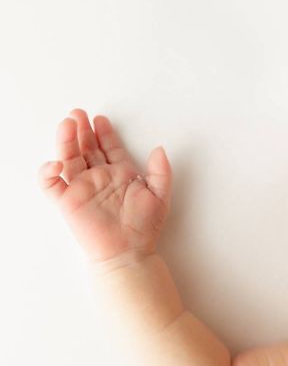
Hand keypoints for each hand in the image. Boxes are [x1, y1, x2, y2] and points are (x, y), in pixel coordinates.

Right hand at [38, 108, 172, 264]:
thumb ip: (161, 171)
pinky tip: (56, 162)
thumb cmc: (145, 227)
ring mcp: (82, 188)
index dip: (105, 133)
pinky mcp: (68, 202)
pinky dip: (48, 172)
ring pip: (69, 159)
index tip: (102, 119)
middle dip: (82, 130)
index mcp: (120, 174)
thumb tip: (160, 148)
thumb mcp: (160, 195)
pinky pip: (51, 185)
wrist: (130, 252)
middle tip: (79, 114)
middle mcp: (99, 178)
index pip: (109, 148)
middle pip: (87, 148)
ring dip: (67, 141)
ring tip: (68, 124)